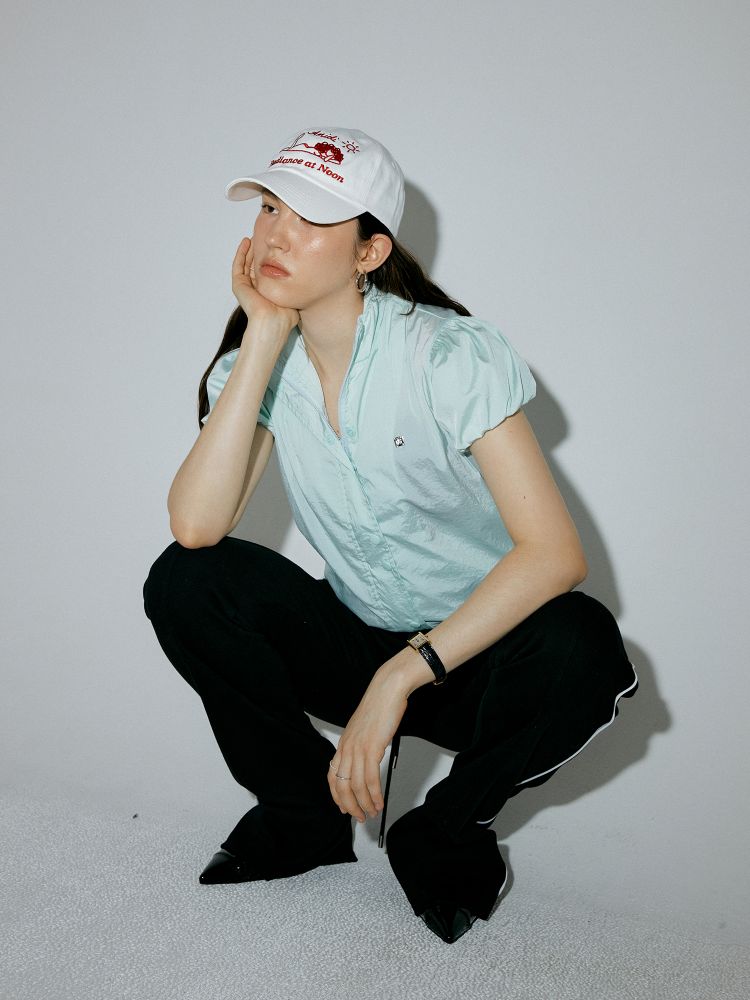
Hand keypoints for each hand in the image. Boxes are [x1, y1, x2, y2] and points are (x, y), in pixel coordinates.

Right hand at [231, 237, 298, 339]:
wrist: (274, 322)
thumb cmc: (285, 315)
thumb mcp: (293, 295)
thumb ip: (295, 285)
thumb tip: (307, 275)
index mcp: (266, 291)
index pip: (265, 270)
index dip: (269, 258)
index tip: (275, 247)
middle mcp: (255, 288)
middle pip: (254, 264)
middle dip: (258, 250)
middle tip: (263, 236)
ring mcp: (245, 287)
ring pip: (245, 262)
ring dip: (249, 249)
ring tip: (254, 236)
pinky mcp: (239, 285)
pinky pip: (238, 265)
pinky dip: (241, 252)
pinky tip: (247, 242)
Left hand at [327, 669, 408, 823]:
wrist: (387, 690)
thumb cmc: (380, 707)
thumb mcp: (364, 729)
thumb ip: (361, 745)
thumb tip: (366, 763)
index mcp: (343, 743)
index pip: (332, 776)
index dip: (337, 796)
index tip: (344, 807)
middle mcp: (346, 748)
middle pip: (342, 786)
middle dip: (350, 806)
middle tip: (360, 817)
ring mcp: (358, 749)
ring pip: (356, 787)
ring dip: (364, 804)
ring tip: (373, 812)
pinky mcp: (372, 748)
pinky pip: (370, 779)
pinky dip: (375, 795)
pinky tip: (379, 801)